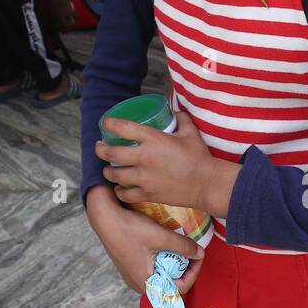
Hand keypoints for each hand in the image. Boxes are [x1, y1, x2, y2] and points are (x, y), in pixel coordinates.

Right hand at [86, 186, 204, 293]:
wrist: (104, 217)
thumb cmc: (129, 229)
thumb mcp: (161, 237)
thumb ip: (183, 246)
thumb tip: (200, 253)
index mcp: (146, 283)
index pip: (180, 288)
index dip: (194, 273)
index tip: (198, 255)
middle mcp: (138, 284)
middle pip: (171, 283)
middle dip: (184, 268)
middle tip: (190, 250)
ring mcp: (133, 276)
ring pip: (162, 275)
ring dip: (174, 263)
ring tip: (179, 246)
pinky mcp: (130, 266)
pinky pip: (152, 268)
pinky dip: (162, 259)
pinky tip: (164, 244)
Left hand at [96, 111, 238, 216]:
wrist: (207, 184)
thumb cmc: (199, 157)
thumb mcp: (190, 132)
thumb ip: (181, 119)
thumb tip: (174, 112)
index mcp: (153, 139)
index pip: (122, 127)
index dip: (109, 123)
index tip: (105, 123)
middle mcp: (143, 157)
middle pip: (110, 153)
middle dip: (100, 149)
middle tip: (100, 147)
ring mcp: (143, 178)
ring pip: (114, 174)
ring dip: (108, 171)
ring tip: (108, 169)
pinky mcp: (147, 194)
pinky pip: (125, 194)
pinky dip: (119, 191)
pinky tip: (120, 188)